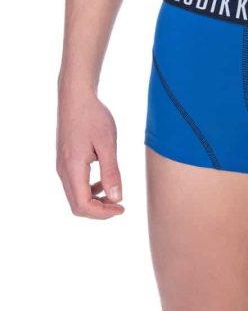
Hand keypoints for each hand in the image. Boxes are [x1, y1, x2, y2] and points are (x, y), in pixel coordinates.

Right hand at [56, 89, 124, 218]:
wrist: (76, 97)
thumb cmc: (93, 117)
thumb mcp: (107, 144)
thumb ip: (111, 172)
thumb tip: (116, 199)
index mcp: (73, 168)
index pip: (83, 205)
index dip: (103, 213)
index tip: (122, 208)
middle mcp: (63, 171)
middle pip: (77, 205)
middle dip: (99, 210)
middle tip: (119, 206)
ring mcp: (62, 166)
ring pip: (75, 195)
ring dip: (94, 200)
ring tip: (114, 194)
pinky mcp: (65, 160)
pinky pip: (75, 184)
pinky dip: (89, 189)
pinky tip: (104, 180)